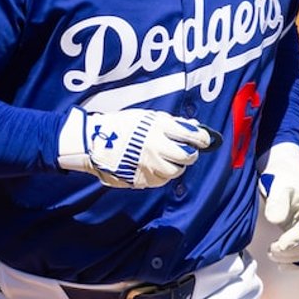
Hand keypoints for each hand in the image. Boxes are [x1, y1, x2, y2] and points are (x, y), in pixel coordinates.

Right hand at [57, 108, 212, 188]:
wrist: (94, 142)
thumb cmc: (122, 126)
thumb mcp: (147, 117)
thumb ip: (172, 123)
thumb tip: (195, 128)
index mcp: (158, 128)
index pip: (191, 135)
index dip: (202, 139)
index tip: (204, 140)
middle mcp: (156, 147)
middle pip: (186, 157)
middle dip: (191, 154)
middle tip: (187, 151)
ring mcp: (148, 165)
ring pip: (175, 172)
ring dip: (176, 166)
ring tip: (167, 159)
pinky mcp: (141, 179)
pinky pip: (160, 180)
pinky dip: (161, 174)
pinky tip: (154, 166)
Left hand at [258, 143, 298, 267]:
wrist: (285, 174)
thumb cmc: (281, 177)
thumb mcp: (277, 184)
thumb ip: (276, 200)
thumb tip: (275, 220)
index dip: (295, 238)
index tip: (278, 245)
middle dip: (293, 250)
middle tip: (271, 251)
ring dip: (292, 258)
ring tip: (271, 254)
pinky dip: (296, 262)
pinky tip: (281, 265)